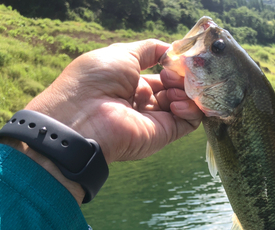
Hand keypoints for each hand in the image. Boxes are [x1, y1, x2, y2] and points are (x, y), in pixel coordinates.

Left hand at [25, 39, 202, 163]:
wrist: (83, 118)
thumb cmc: (95, 82)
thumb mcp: (121, 54)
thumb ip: (149, 50)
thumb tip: (171, 49)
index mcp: (132, 84)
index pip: (163, 73)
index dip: (173, 64)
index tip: (176, 58)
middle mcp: (145, 101)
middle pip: (176, 87)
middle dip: (180, 76)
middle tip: (170, 73)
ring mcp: (156, 119)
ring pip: (186, 101)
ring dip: (184, 90)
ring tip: (171, 86)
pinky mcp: (165, 134)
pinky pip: (189, 120)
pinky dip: (191, 108)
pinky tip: (175, 102)